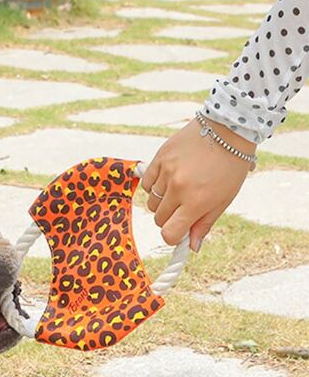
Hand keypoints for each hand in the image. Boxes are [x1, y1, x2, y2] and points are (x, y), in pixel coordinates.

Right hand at [142, 116, 254, 251]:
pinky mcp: (159, 158)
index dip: (173, 236)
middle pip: (158, 219)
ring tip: (179, 187)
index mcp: (197, 202)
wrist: (227, 129)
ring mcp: (167, 172)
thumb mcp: (223, 199)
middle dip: (169, 217)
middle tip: (183, 206)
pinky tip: (169, 178)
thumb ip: (204, 224)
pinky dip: (155, 186)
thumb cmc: (229, 167)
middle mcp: (179, 188)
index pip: (169, 233)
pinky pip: (147, 184)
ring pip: (151, 202)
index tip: (179, 230)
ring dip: (162, 201)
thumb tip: (191, 247)